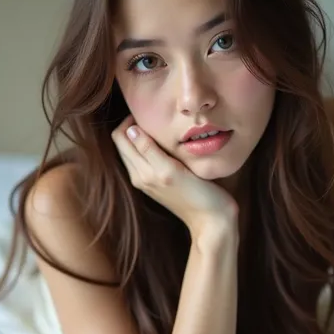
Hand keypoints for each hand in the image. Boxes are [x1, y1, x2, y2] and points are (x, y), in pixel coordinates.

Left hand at [112, 116, 237, 238]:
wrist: (212, 221)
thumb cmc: (198, 195)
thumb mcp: (171, 170)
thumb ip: (149, 150)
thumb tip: (130, 130)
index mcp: (140, 171)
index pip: (121, 136)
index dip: (131, 120)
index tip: (151, 111)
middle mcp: (139, 176)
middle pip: (124, 142)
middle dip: (133, 126)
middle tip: (157, 116)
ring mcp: (148, 181)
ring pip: (134, 150)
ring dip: (142, 136)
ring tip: (163, 128)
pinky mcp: (158, 184)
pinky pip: (145, 159)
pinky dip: (150, 147)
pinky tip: (168, 143)